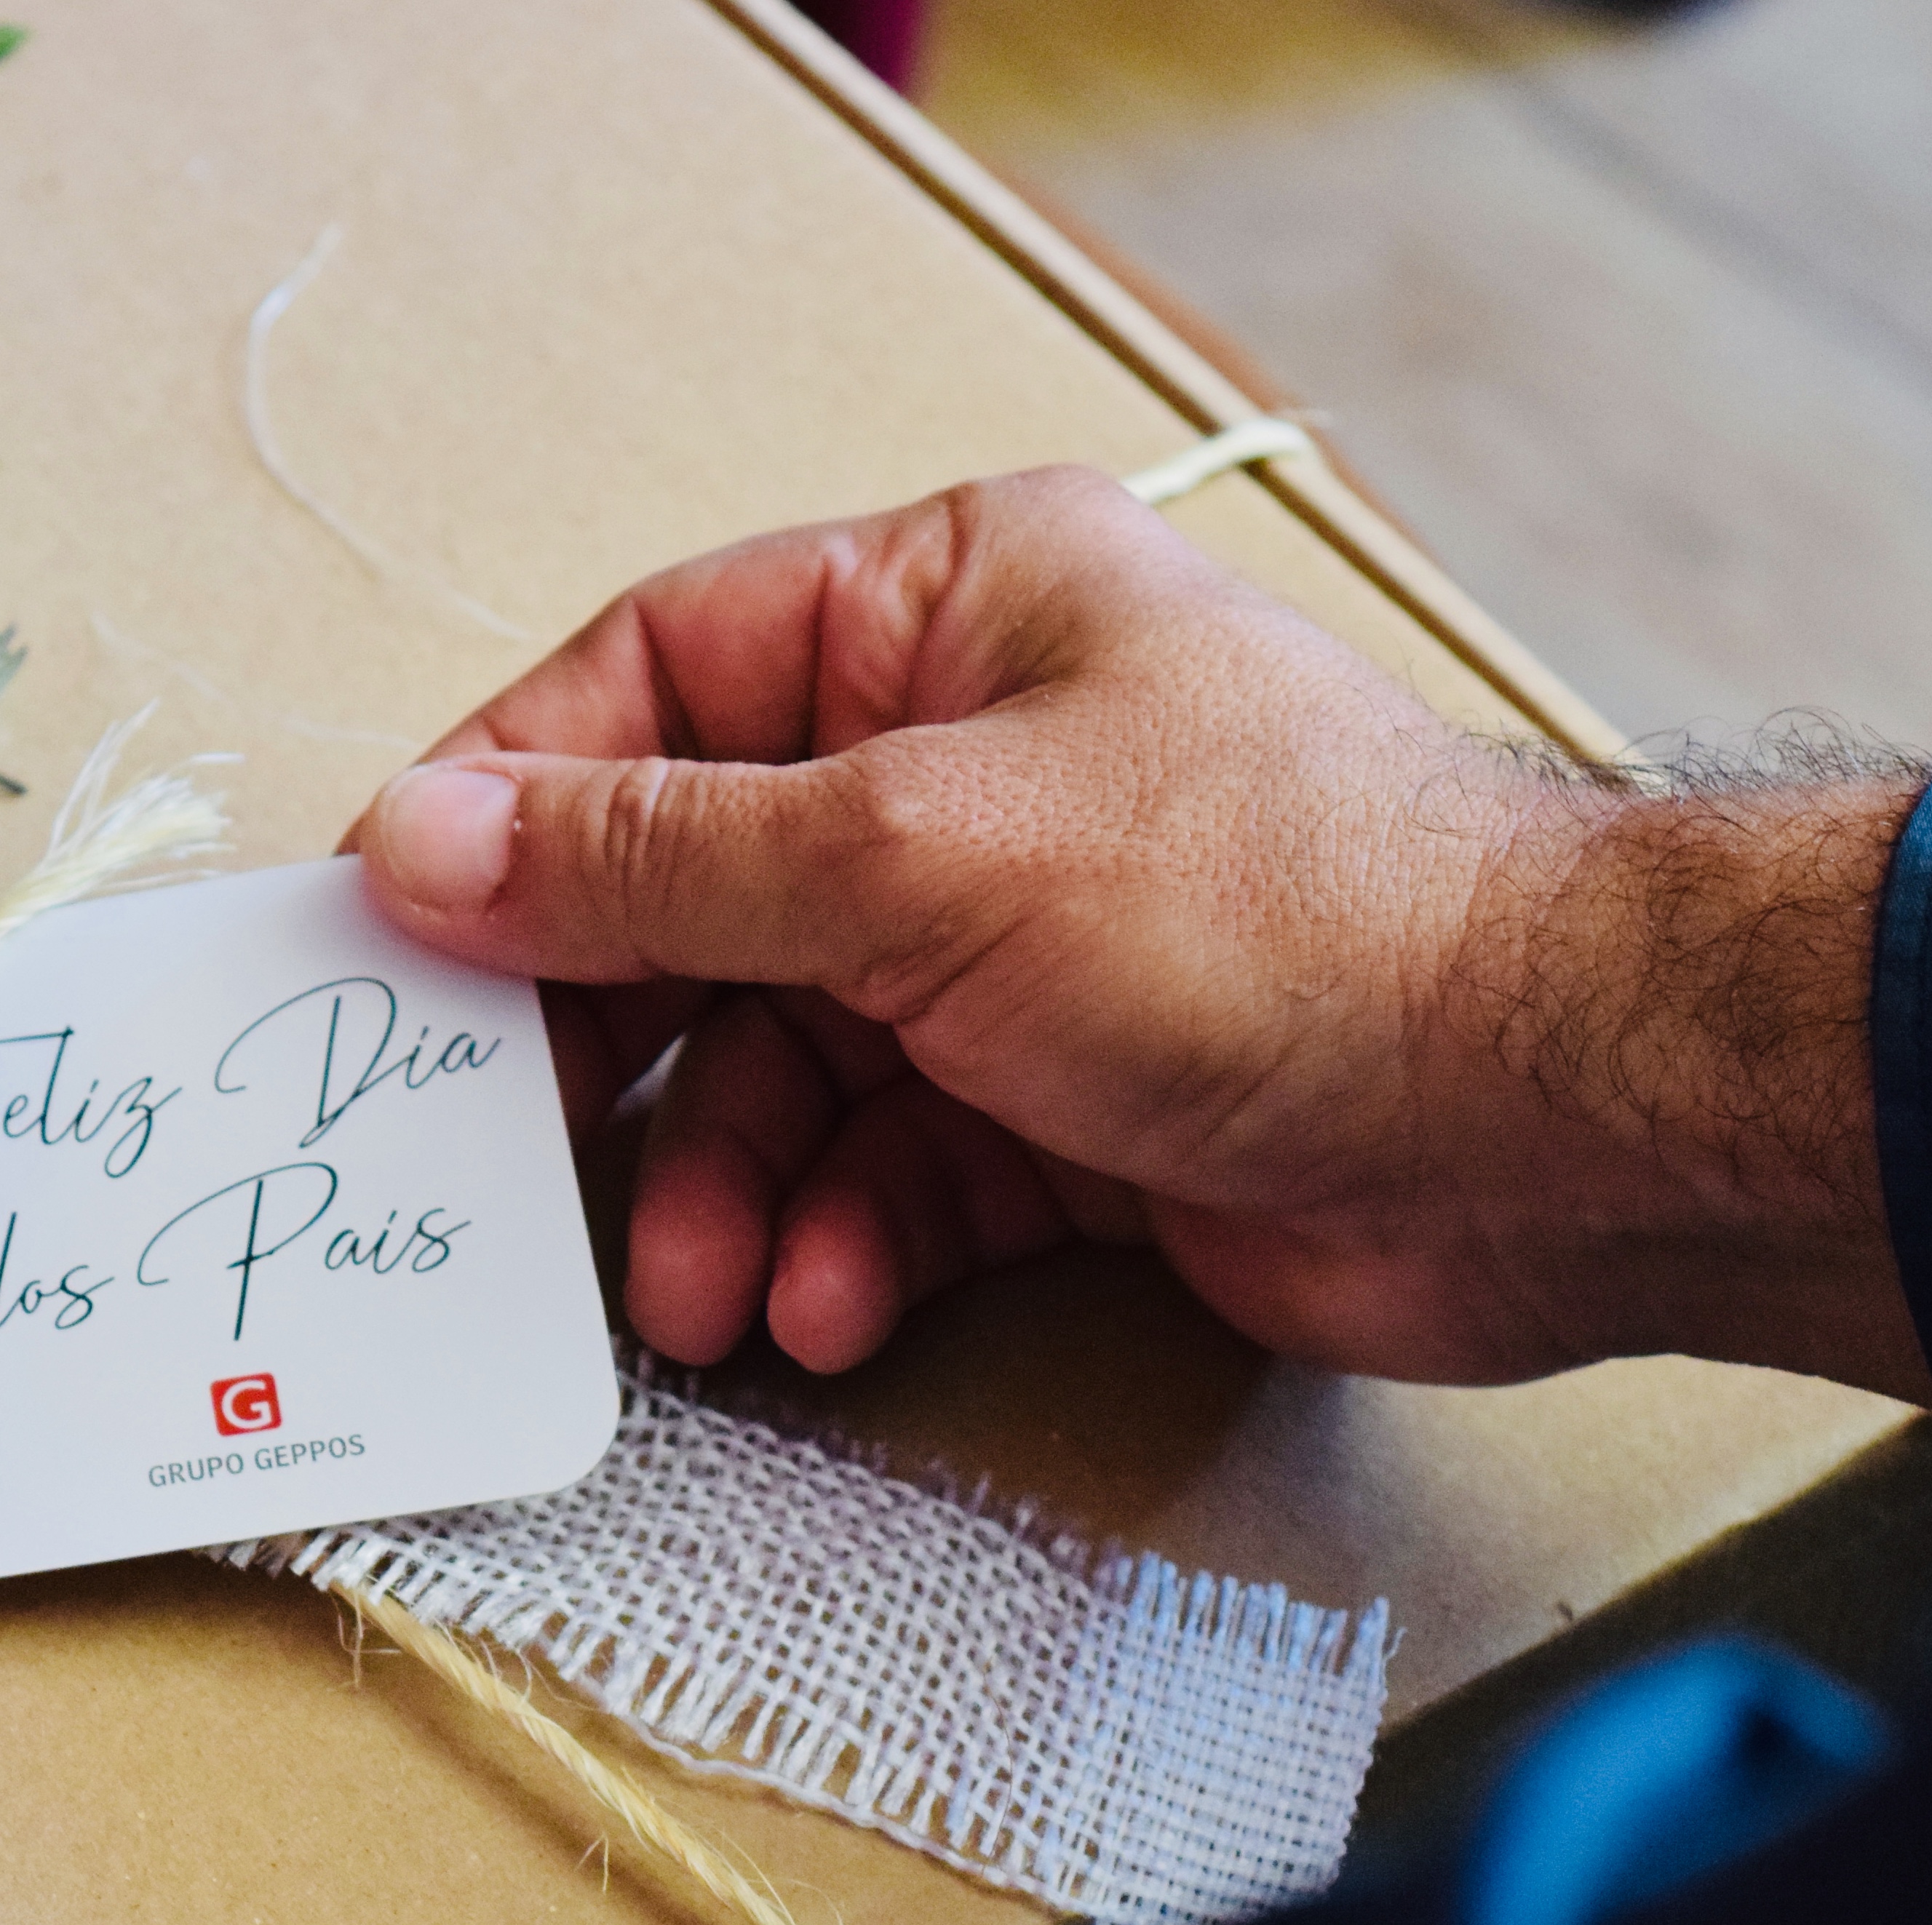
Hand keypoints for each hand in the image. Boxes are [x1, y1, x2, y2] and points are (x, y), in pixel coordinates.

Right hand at [352, 466, 1931, 1400]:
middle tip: (512, 1158)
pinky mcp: (1055, 1107)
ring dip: (721, 1188)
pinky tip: (828, 1303)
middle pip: (696, 899)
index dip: (514, 805)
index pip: (655, 681)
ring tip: (699, 1295)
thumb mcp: (906, 860)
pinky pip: (879, 1173)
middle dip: (616, 1051)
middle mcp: (969, 764)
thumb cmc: (1270, 916)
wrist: (1535, 1123)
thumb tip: (427, 839)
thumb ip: (649, 861)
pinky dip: (838, 1242)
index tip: (396, 929)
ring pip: (778, 1065)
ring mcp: (1013, 944)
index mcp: (946, 614)